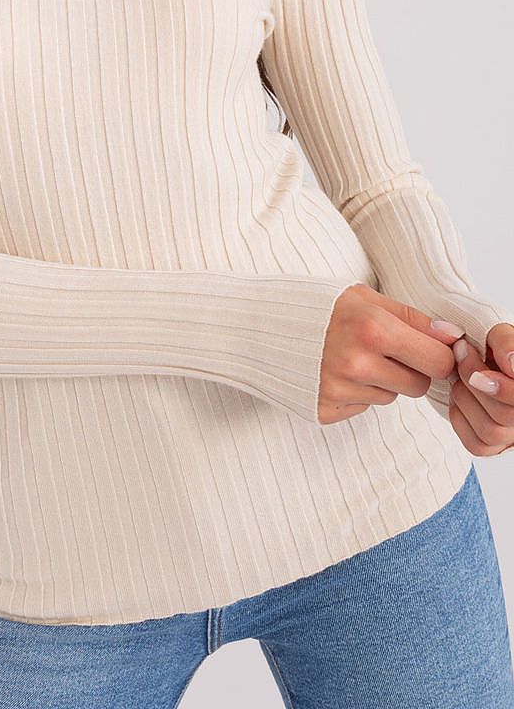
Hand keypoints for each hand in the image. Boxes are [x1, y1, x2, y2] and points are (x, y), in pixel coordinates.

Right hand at [317, 283, 466, 425]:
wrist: (254, 326)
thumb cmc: (313, 305)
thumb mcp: (363, 297)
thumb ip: (412, 318)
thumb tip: (453, 336)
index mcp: (372, 329)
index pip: (438, 360)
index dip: (439, 355)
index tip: (429, 348)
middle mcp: (357, 364)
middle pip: (419, 385)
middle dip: (411, 370)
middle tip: (385, 350)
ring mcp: (339, 392)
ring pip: (390, 397)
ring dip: (381, 381)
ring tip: (351, 357)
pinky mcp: (324, 411)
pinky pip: (362, 408)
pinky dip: (355, 393)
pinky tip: (333, 372)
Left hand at [446, 323, 513, 456]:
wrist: (484, 364)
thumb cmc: (497, 351)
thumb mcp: (501, 338)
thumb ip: (506, 342)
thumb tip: (511, 361)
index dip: (499, 387)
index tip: (471, 358)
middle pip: (503, 415)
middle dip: (472, 378)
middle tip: (461, 351)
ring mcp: (512, 437)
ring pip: (489, 430)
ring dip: (464, 395)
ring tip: (461, 373)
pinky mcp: (493, 448)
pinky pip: (475, 443)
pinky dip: (459, 415)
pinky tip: (462, 394)